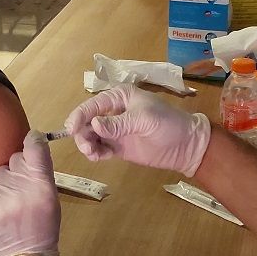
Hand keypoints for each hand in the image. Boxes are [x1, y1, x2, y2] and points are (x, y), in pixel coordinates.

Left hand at [0, 131, 60, 255]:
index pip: (34, 147)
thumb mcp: (52, 201)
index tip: (31, 141)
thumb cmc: (42, 230)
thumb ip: (42, 175)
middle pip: (14, 159)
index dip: (32, 140)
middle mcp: (20, 186)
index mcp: (42, 185)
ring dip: (3, 183)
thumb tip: (33, 148)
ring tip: (9, 204)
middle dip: (17, 169)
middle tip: (21, 190)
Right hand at [64, 84, 210, 176]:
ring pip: (90, 136)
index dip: (79, 115)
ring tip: (93, 154)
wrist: (186, 145)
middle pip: (87, 121)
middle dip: (82, 133)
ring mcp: (114, 130)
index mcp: (119, 98)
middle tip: (87, 147)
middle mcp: (113, 112)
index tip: (70, 129)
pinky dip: (95, 153)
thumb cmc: (168, 124)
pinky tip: (99, 157)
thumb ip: (118, 123)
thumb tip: (94, 125)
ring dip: (86, 144)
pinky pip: (99, 148)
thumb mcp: (144, 120)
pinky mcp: (118, 146)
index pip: (93, 105)